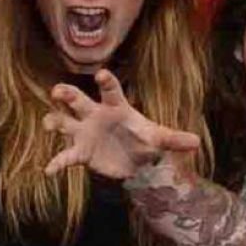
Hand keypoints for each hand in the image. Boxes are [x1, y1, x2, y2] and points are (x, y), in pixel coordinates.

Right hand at [43, 70, 199, 178]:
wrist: (134, 162)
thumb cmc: (144, 141)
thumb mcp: (159, 139)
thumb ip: (174, 139)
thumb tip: (197, 142)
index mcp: (116, 107)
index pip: (110, 91)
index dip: (106, 82)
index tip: (101, 74)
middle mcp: (95, 115)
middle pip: (78, 101)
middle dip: (67, 95)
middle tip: (58, 91)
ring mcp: (84, 133)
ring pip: (65, 123)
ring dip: (55, 121)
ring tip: (49, 123)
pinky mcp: (80, 152)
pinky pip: (66, 157)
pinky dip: (56, 163)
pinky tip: (48, 171)